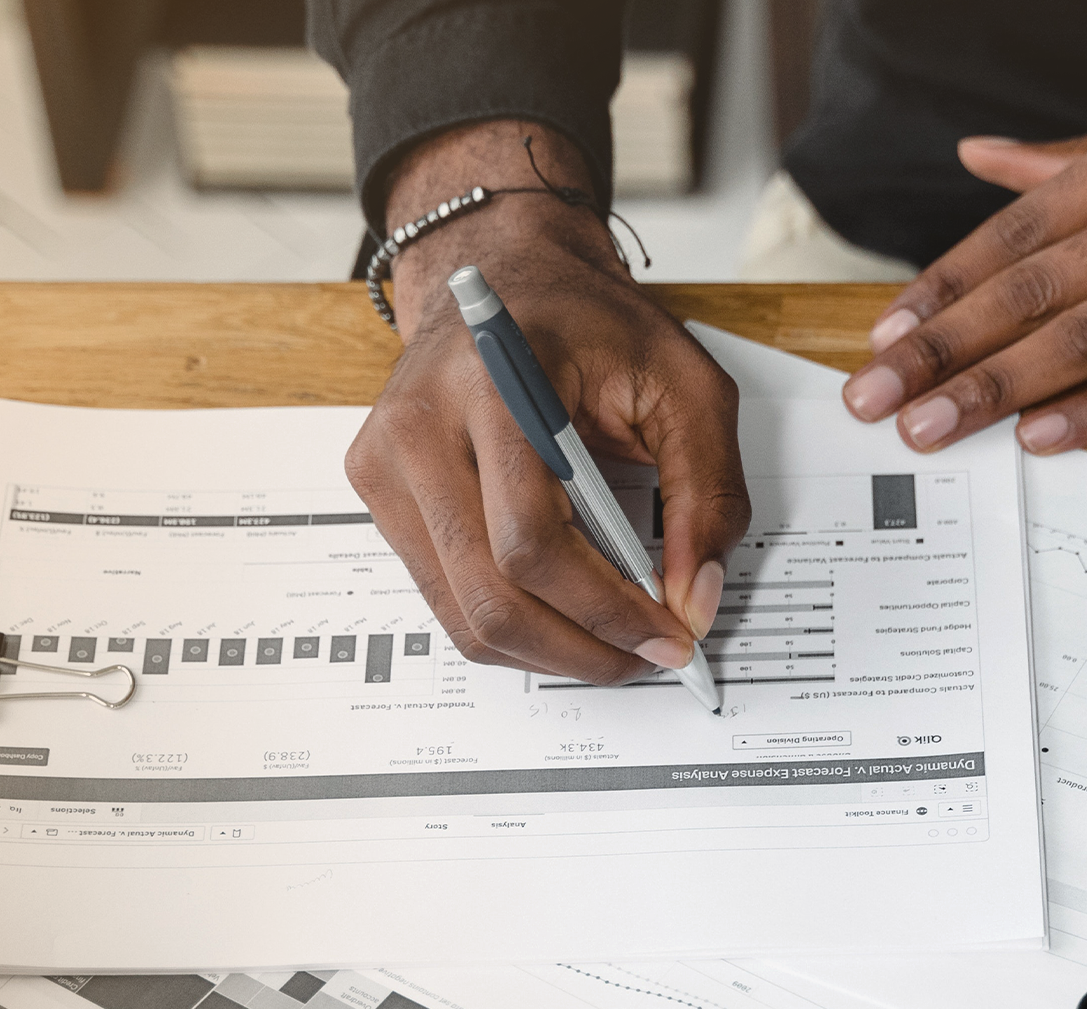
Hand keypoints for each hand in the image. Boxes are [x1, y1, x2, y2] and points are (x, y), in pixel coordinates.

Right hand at [347, 121, 750, 684]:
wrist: (508, 273)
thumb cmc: (593, 324)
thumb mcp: (688, 388)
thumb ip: (708, 496)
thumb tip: (692, 601)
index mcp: (493, 384)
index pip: (531, 540)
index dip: (606, 608)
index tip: (669, 636)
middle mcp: (419, 426)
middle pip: (490, 594)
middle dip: (581, 647)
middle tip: (648, 656)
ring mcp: (385, 462)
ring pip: (461, 612)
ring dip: (548, 651)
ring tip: (613, 644)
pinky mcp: (378, 490)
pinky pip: (445, 595)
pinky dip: (512, 625)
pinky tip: (565, 614)